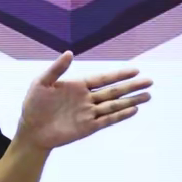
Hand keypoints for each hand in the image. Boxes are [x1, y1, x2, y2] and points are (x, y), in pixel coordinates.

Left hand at [15, 51, 151, 151]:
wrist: (32, 129)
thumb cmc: (34, 104)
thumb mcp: (41, 82)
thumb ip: (57, 69)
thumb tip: (69, 52)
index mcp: (77, 85)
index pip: (103, 78)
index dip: (119, 74)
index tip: (135, 69)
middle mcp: (87, 98)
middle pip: (113, 91)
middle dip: (131, 86)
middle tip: (149, 81)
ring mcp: (89, 113)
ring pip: (114, 105)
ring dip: (131, 101)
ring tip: (148, 95)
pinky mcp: (89, 127)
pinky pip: (108, 120)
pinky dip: (120, 115)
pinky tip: (133, 110)